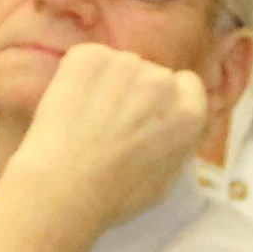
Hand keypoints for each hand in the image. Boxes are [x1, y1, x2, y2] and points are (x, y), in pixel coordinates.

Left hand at [0, 41, 212, 236]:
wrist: (63, 187)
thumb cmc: (113, 195)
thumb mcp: (166, 181)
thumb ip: (177, 144)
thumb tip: (172, 130)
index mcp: (189, 112)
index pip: (187, 86)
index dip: (167, 101)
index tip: (150, 115)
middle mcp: (162, 81)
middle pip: (154, 75)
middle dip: (138, 93)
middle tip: (113, 124)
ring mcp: (125, 63)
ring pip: (121, 67)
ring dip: (109, 85)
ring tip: (88, 122)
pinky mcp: (89, 56)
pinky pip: (89, 61)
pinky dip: (80, 78)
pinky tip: (72, 109)